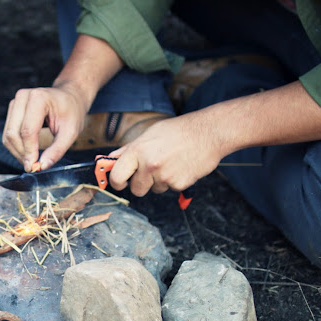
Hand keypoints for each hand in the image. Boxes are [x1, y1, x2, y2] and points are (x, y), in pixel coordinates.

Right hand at [2, 82, 89, 171]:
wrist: (70, 97)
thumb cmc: (72, 111)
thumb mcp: (71, 132)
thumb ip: (57, 150)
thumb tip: (42, 166)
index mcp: (39, 98)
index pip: (27, 130)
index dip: (29, 151)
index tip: (34, 167)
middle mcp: (22, 98)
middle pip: (13, 133)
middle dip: (22, 153)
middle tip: (33, 167)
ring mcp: (15, 103)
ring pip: (8, 135)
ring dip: (18, 152)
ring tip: (32, 160)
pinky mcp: (12, 111)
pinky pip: (8, 133)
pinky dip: (16, 147)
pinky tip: (28, 152)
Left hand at [108, 112, 224, 195]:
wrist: (208, 133)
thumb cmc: (177, 131)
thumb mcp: (149, 134)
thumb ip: (128, 149)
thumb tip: (111, 159)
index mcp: (137, 151)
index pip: (117, 176)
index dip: (116, 183)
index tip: (120, 183)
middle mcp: (149, 165)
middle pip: (136, 189)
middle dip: (141, 184)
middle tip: (152, 170)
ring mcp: (164, 176)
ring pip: (155, 189)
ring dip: (160, 181)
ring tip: (171, 162)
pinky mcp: (179, 184)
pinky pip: (170, 189)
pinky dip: (175, 181)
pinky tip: (181, 166)